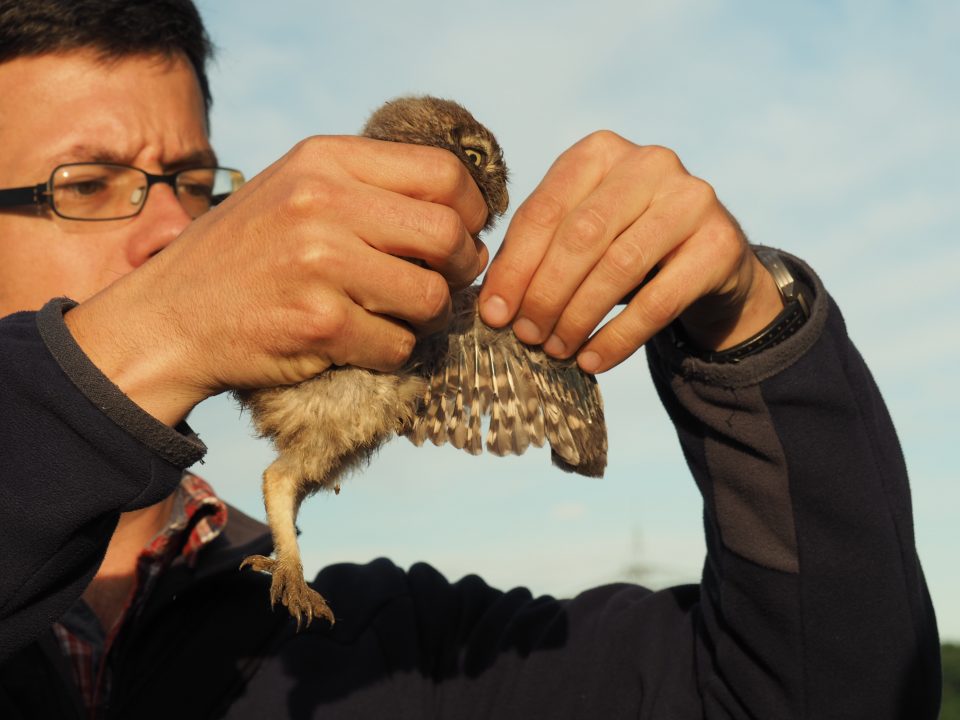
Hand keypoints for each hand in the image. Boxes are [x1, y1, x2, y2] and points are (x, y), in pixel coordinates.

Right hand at [66, 136, 488, 423]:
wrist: (169, 317)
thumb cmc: (244, 254)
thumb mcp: (294, 189)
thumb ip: (366, 186)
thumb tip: (458, 209)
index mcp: (324, 159)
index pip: (443, 173)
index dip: (471, 209)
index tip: (464, 232)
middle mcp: (323, 203)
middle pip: (448, 234)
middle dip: (461, 267)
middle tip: (446, 281)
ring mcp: (320, 264)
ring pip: (432, 297)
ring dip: (431, 316)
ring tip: (403, 315)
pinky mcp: (319, 323)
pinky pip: (399, 344)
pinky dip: (393, 351)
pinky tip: (364, 342)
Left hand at [478, 131, 782, 371]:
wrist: (707, 261)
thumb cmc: (625, 245)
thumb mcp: (581, 236)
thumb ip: (538, 254)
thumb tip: (493, 306)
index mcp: (600, 152)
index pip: (544, 210)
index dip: (515, 268)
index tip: (493, 315)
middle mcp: (649, 163)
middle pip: (581, 236)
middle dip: (545, 293)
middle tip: (526, 336)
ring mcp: (691, 199)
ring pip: (619, 267)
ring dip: (579, 317)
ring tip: (556, 350)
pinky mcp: (719, 243)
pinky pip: (658, 301)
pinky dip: (618, 338)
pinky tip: (593, 360)